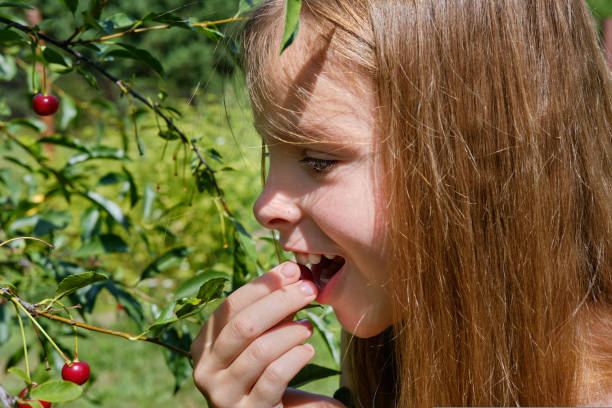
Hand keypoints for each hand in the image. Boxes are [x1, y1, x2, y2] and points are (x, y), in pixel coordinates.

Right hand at [191, 262, 341, 407]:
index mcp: (204, 345)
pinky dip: (295, 357)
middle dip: (280, 302)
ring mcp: (224, 395)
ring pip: (260, 351)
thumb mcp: (259, 340)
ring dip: (291, 332)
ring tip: (309, 325)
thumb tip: (292, 273)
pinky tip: (307, 350)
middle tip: (309, 290)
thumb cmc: (264, 372)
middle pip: (244, 325)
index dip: (262, 285)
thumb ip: (269, 311)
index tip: (291, 270)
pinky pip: (275, 376)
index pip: (230, 306)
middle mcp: (206, 370)